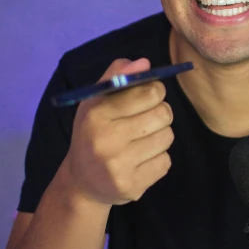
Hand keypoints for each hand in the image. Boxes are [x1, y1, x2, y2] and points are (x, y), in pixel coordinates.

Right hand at [66, 57, 173, 205]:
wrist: (81, 183)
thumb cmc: (93, 133)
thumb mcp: (95, 101)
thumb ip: (117, 77)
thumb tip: (144, 63)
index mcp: (96, 113)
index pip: (149, 92)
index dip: (155, 92)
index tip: (148, 97)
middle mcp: (107, 139)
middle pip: (163, 115)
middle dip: (160, 114)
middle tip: (148, 119)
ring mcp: (119, 166)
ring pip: (167, 138)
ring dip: (160, 136)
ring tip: (141, 141)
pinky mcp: (132, 186)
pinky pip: (166, 162)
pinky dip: (158, 159)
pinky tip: (140, 160)